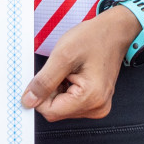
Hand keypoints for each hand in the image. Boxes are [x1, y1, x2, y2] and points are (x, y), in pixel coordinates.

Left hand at [19, 8, 139, 120]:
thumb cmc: (93, 38)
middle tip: (60, 70)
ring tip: (69, 70)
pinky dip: (64, 88)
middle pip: (56, 110)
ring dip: (57, 88)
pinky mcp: (95, 101)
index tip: (44, 76)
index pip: (50, 112)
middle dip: (50, 90)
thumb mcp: (62, 56)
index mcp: (91, 99)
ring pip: (61, 106)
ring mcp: (98, 106)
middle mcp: (97, 107)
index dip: (40, 94)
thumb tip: (29, 101)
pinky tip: (72, 74)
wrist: (114, 31)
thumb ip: (44, 81)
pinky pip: (69, 102)